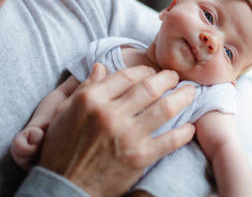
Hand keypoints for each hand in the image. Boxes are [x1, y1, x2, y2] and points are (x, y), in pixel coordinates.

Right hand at [39, 63, 195, 195]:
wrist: (63, 187)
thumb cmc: (61, 149)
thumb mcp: (64, 112)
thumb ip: (85, 88)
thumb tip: (101, 66)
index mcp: (91, 99)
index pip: (126, 75)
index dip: (144, 70)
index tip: (152, 72)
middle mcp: (110, 113)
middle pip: (150, 87)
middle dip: (168, 78)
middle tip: (175, 77)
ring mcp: (127, 135)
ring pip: (165, 108)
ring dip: (183, 97)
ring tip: (190, 93)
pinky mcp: (140, 157)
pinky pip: (170, 139)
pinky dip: (184, 131)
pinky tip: (190, 127)